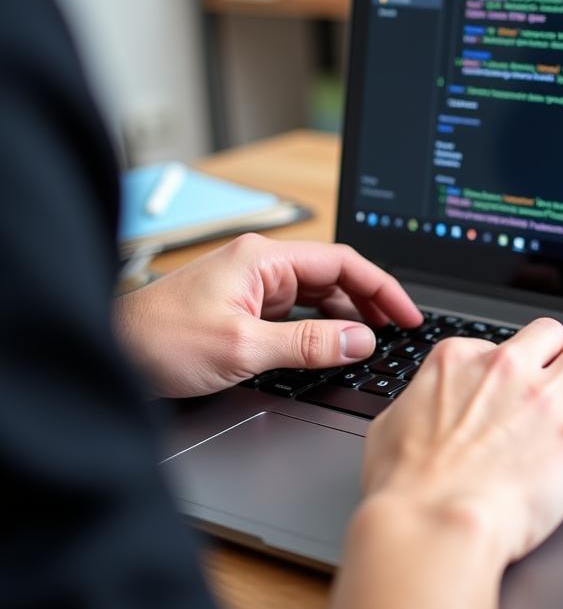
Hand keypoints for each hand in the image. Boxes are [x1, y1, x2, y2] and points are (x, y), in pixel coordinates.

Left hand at [114, 233, 420, 397]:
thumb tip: (361, 340)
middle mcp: (261, 263)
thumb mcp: (244, 347)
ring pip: (316, 292)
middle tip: (399, 329)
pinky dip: (320, 323)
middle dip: (370, 299)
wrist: (109, 350)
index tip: (406, 313)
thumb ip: (309, 344)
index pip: (342, 262)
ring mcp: (252, 283)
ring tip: (375, 336)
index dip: (381, 287)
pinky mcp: (243, 304)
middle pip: (333, 273)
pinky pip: (296, 308)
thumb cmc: (160, 341)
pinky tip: (334, 340)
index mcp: (264, 258)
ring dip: (346, 312)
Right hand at [289, 318, 562, 608]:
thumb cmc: (404, 488)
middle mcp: (507, 370)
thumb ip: (417, 403)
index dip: (509, 366)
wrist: (432, 525)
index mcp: (459, 361)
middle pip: (551, 335)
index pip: (495, 345)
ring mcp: (546, 401)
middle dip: (562, 350)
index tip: (514, 383)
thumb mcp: (391, 426)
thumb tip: (424, 406)